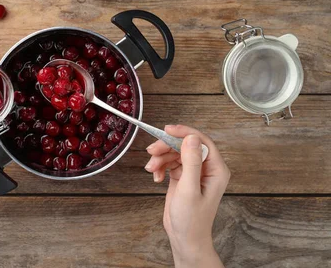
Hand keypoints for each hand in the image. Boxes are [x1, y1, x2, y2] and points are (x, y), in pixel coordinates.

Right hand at [144, 125, 229, 266]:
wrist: (185, 239)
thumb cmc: (191, 220)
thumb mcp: (189, 189)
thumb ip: (191, 162)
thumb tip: (191, 138)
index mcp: (216, 169)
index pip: (201, 141)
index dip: (184, 133)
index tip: (166, 130)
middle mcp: (207, 168)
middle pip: (185, 145)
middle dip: (166, 147)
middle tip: (151, 152)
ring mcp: (194, 172)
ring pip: (175, 153)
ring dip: (160, 158)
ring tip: (151, 169)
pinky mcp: (183, 177)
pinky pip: (170, 163)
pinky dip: (160, 167)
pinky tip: (156, 177)